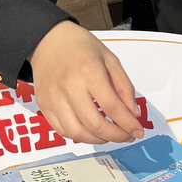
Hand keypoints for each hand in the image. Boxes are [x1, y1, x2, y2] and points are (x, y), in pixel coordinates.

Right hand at [29, 21, 143, 144]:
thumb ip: (124, 87)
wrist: (49, 41)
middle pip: (94, 124)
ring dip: (97, 140)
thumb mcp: (110, 60)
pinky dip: (79, 136)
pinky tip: (91, 132)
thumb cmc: (82, 48)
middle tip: (126, 136)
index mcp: (90, 72)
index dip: (127, 123)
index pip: (112, 106)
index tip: (138, 131)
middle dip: (115, 136)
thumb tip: (132, 113)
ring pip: (76, 132)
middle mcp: (69, 87)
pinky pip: (61, 130)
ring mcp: (54, 98)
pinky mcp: (43, 105)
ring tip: (110, 135)